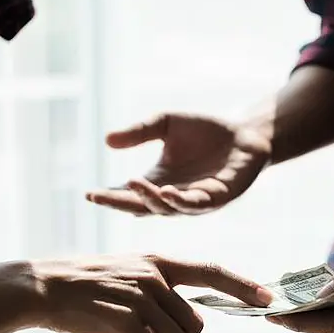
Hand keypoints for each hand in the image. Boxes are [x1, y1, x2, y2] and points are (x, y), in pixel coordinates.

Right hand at [31, 254, 272, 332]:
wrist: (42, 288)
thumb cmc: (84, 286)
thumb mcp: (127, 273)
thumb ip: (158, 289)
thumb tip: (185, 323)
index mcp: (158, 261)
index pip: (211, 270)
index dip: (242, 285)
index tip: (268, 297)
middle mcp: (155, 276)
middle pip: (195, 324)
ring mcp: (140, 296)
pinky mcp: (124, 318)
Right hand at [85, 113, 270, 215]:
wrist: (245, 134)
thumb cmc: (204, 131)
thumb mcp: (165, 124)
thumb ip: (139, 132)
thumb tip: (107, 140)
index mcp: (157, 182)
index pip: (128, 194)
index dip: (108, 196)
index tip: (88, 194)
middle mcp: (173, 197)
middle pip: (142, 206)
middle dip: (120, 203)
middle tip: (98, 198)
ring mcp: (195, 201)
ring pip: (167, 208)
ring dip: (149, 198)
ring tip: (132, 184)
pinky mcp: (219, 198)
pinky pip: (196, 204)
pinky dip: (180, 200)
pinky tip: (166, 191)